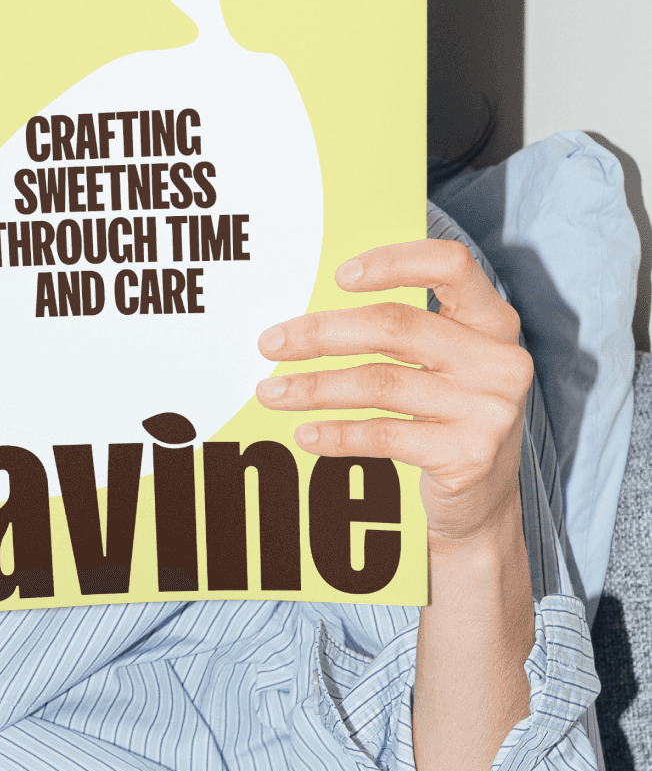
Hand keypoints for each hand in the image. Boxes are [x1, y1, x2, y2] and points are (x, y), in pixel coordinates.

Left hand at [254, 239, 533, 552]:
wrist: (480, 508)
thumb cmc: (445, 420)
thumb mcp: (442, 367)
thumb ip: (403, 333)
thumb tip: (310, 315)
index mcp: (494, 322)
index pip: (452, 266)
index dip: (394, 262)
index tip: (338, 276)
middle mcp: (500, 360)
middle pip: (397, 327)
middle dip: (322, 333)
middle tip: (270, 344)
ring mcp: (489, 410)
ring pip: (380, 383)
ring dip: (314, 387)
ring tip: (270, 393)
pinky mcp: (468, 456)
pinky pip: (384, 435)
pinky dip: (337, 434)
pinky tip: (305, 435)